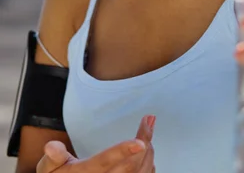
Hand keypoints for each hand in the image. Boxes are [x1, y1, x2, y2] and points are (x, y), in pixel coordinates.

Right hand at [36, 114, 155, 172]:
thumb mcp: (49, 169)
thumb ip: (52, 157)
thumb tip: (51, 147)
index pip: (105, 162)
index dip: (123, 152)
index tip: (139, 142)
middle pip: (130, 166)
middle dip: (144, 141)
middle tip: (149, 120)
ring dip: (148, 151)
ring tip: (148, 129)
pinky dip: (148, 164)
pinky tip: (148, 150)